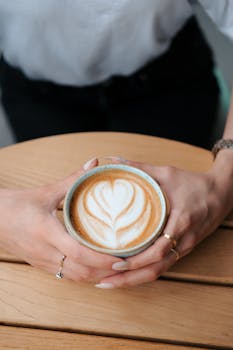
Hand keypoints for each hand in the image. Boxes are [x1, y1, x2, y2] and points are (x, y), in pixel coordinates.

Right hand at [0, 158, 122, 282]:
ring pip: (76, 278)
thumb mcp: (46, 192)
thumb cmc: (17, 205)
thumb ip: (73, 179)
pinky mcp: (42, 265)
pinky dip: (86, 276)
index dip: (102, 259)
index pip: (78, 252)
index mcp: (46, 232)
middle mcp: (45, 252)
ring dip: (97, 276)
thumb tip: (94, 164)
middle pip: (81, 271)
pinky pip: (68, 276)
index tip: (121, 259)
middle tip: (127, 264)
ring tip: (116, 269)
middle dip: (106, 272)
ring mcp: (43, 262)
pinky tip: (98, 270)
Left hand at [97, 158, 232, 288]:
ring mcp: (185, 247)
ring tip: (110, 282)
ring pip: (159, 272)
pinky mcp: (184, 249)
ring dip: (134, 280)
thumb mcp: (167, 173)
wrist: (221, 193)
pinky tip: (128, 274)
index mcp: (180, 221)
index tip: (114, 262)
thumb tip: (113, 161)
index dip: (136, 260)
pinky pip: (163, 266)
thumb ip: (140, 168)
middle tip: (103, 282)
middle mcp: (184, 240)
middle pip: (156, 269)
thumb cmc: (194, 184)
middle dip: (128, 279)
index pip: (158, 250)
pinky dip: (144, 272)